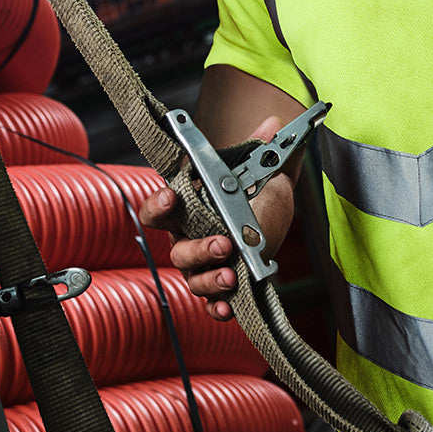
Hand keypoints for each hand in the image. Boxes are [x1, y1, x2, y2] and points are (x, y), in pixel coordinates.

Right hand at [137, 116, 295, 320]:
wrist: (273, 222)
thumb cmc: (255, 196)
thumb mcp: (261, 170)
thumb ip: (262, 148)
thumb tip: (273, 124)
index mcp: (189, 209)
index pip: (158, 209)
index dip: (159, 204)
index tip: (171, 197)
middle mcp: (189, 239)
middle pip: (178, 250)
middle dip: (198, 248)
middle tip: (221, 243)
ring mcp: (202, 266)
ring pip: (194, 278)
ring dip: (210, 278)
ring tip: (231, 274)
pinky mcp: (220, 288)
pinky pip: (210, 304)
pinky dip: (217, 307)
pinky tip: (227, 306)